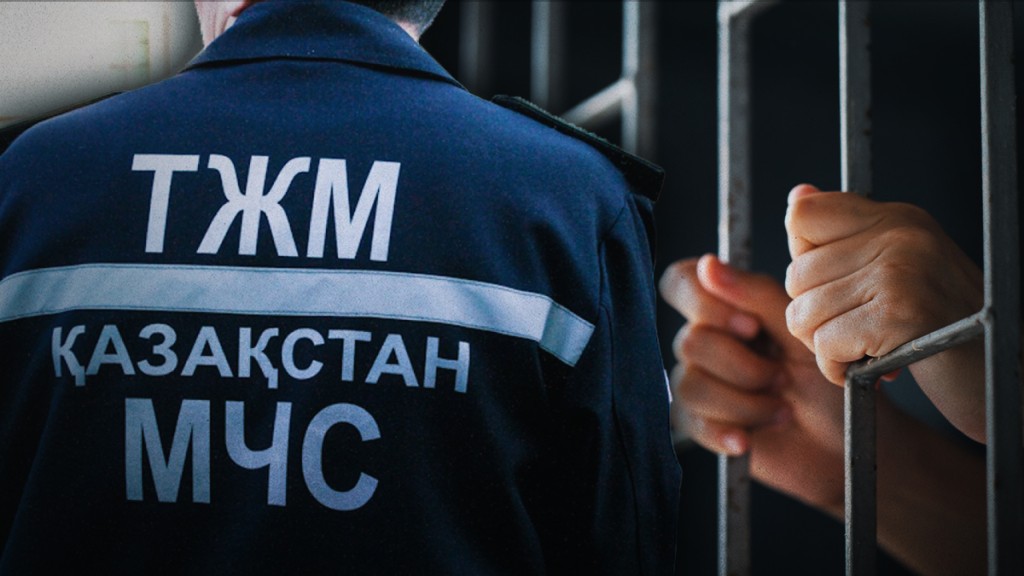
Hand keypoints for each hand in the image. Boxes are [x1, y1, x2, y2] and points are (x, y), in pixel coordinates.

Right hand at [659, 254, 844, 513]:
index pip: (681, 282)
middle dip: (744, 365)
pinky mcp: (700, 423)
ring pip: (690, 383)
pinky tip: (750, 436)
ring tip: (780, 409)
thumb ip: (757, 295)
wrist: (847, 446)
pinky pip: (690, 422)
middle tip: (783, 375)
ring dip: (744, 402)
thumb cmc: (831, 386)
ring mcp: (702, 381)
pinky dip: (726, 430)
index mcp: (730, 308)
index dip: (703, 301)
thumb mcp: (804, 334)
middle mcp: (709, 341)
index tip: (749, 325)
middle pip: (689, 340)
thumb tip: (708, 265)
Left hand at [784, 184, 985, 440]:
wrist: (998, 373)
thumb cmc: (938, 328)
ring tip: (863, 349)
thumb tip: (797, 195)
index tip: (836, 286)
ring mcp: (901, 272)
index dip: (803, 259)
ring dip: (824, 348)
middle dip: (813, 317)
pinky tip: (870, 369)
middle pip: (796, 275)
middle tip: (853, 331)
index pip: (802, 215)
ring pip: (803, 314)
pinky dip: (837, 369)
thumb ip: (841, 240)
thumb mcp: (893, 271)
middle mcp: (900, 236)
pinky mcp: (899, 315)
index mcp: (897, 218)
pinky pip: (826, 346)